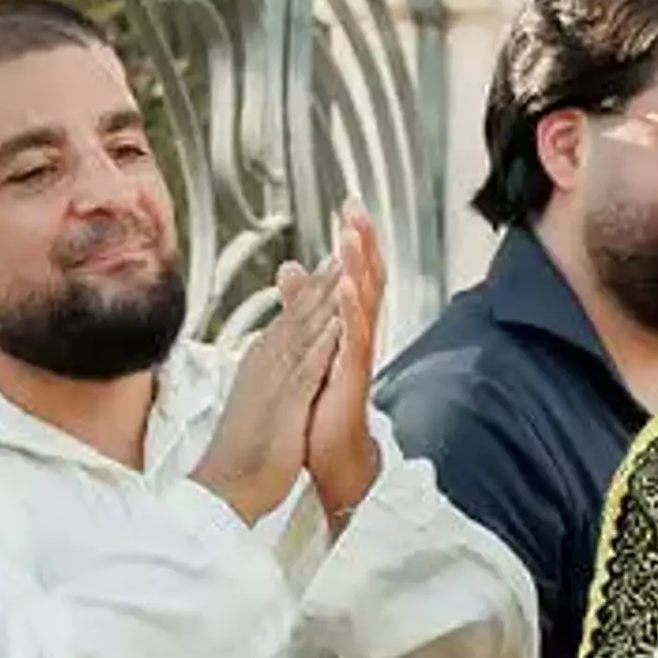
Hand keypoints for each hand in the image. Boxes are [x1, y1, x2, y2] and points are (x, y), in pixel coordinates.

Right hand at [198, 262, 338, 524]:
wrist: (224, 488)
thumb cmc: (241, 452)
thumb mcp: (257, 401)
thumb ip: (268, 375)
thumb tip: (276, 360)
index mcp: (261, 363)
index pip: (291, 318)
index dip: (314, 288)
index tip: (333, 262)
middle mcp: (266, 364)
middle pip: (300, 313)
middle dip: (324, 279)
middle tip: (346, 245)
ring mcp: (275, 381)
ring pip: (303, 331)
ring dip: (325, 298)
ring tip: (346, 266)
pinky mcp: (285, 404)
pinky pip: (307, 369)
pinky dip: (322, 343)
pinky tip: (338, 324)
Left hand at [301, 210, 381, 529]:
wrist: (330, 452)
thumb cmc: (322, 403)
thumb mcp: (310, 344)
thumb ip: (302, 305)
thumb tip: (291, 267)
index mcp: (346, 326)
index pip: (355, 273)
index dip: (355, 239)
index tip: (349, 205)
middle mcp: (357, 336)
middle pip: (366, 278)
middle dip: (363, 241)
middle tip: (356, 206)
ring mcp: (356, 355)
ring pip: (362, 302)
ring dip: (357, 266)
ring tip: (352, 234)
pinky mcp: (351, 376)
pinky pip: (353, 338)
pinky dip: (349, 310)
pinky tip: (346, 286)